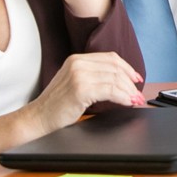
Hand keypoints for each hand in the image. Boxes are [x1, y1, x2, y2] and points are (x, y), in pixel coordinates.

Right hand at [26, 52, 145, 134]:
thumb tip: (121, 82)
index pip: (110, 58)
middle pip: (115, 68)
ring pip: (115, 79)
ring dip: (129, 91)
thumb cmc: (56, 106)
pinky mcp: (81, 89)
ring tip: (135, 101)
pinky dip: (123, 97)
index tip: (137, 79)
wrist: (37, 118)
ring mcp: (79, 75)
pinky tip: (127, 103)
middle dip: (131, 82)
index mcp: (77, 59)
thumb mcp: (74, 83)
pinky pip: (110, 90)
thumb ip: (93, 77)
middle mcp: (78, 63)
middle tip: (139, 95)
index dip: (127, 68)